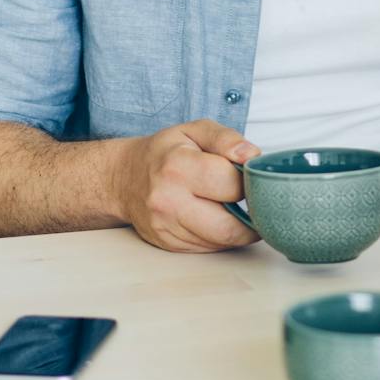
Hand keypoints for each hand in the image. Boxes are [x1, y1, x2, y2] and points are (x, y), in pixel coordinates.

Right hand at [109, 120, 261, 252]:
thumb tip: (252, 156)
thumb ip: (226, 138)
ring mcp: (165, 227)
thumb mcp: (194, 130)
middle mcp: (168, 201)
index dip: (250, 181)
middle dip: (251, 216)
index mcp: (178, 166)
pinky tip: (216, 218)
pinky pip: (207, 248)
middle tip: (256, 203)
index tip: (252, 177)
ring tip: (235, 208)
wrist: (123, 178)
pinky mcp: (167, 244)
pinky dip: (220, 236)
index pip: (231, 184)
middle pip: (228, 226)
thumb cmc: (165, 152)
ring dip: (238, 230)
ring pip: (220, 242)